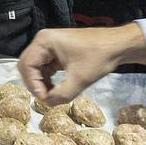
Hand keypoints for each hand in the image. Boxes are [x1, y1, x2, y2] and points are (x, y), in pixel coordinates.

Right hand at [17, 24, 145, 104]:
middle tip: (46, 98)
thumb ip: (62, 94)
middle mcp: (42, 41)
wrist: (118, 44)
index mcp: (44, 42)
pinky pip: (44, 66)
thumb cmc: (99, 57)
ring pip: (34, 67)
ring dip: (40, 82)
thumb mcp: (81, 79)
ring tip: (51, 94)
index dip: (32, 84)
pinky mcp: (55, 51)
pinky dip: (47, 78)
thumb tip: (47, 104)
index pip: (27, 66)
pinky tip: (56, 88)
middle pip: (27, 66)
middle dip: (35, 84)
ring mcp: (48, 45)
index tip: (44, 99)